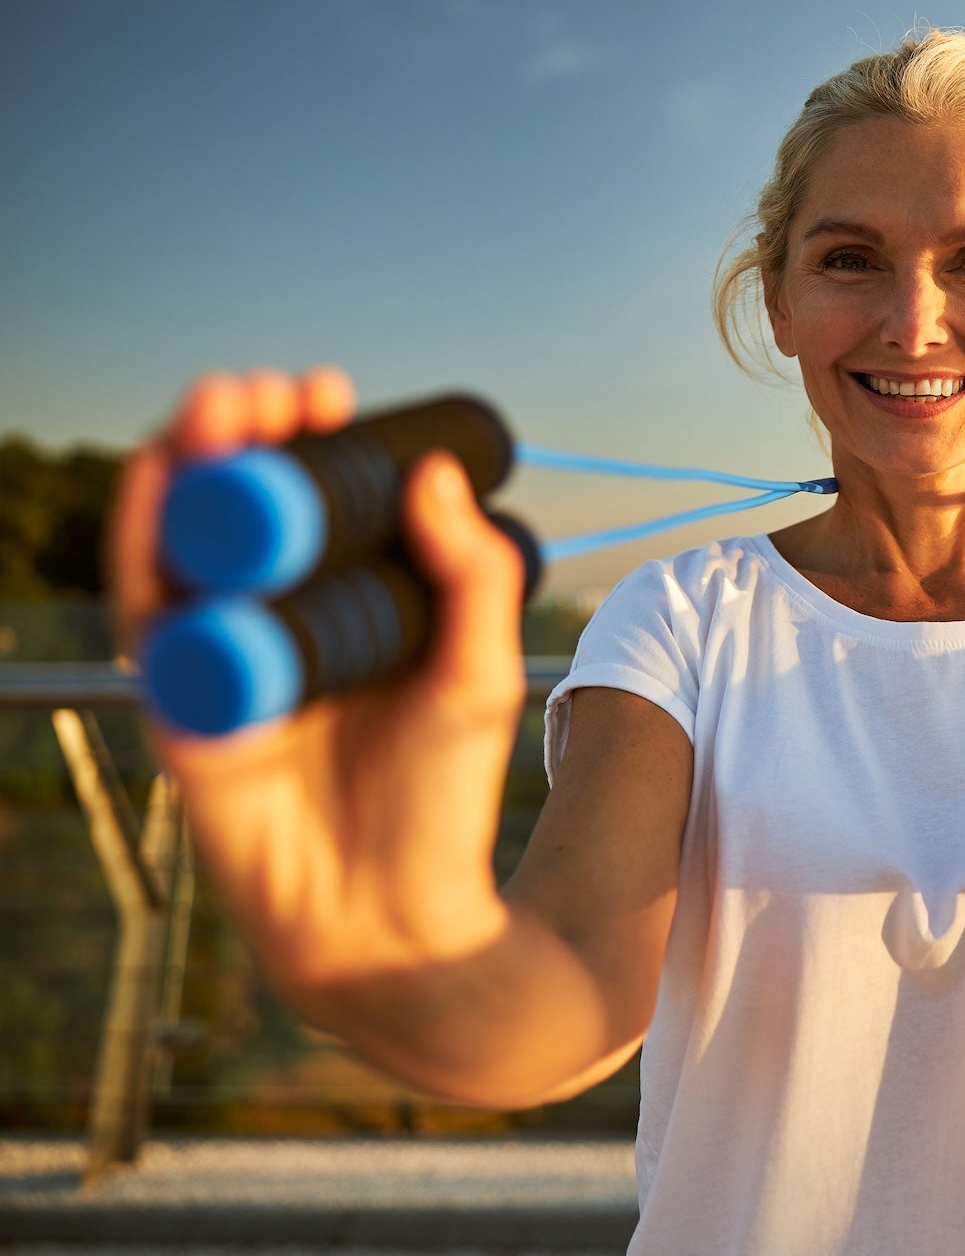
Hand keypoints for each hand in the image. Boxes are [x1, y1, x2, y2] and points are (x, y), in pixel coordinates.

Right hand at [111, 368, 526, 992]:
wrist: (395, 917)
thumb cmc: (440, 802)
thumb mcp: (476, 676)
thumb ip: (471, 580)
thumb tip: (437, 473)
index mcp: (343, 617)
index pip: (309, 509)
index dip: (308, 444)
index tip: (328, 393)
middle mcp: (276, 631)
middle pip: (238, 513)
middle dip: (242, 437)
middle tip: (270, 390)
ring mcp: (223, 668)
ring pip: (185, 550)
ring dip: (188, 469)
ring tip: (219, 406)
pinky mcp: (182, 712)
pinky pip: (150, 620)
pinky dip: (144, 546)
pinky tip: (159, 484)